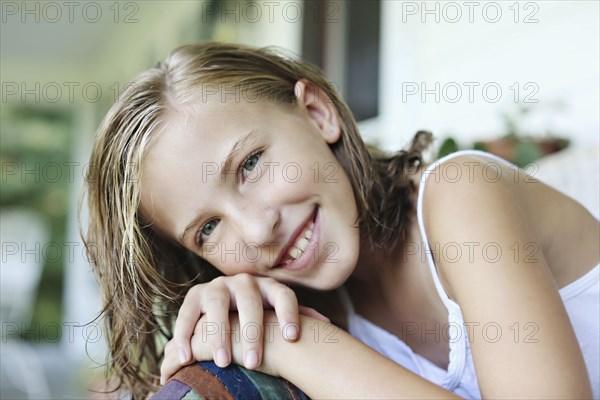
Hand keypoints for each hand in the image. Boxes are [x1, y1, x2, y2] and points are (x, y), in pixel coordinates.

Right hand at [160, 274, 327, 383]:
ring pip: (217, 305)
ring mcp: (217, 287)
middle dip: (252, 332)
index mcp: (268, 287)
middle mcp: (243, 282)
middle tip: (255, 362)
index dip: (289, 313)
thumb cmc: (259, 314)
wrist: (224, 303)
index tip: (292, 337)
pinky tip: (186, 358)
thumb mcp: (275, 312)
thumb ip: (297, 316)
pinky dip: (184, 334)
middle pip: (249, 302)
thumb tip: (327, 325)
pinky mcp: (194, 296)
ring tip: (224, 362)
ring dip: (219, 333)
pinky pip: (186, 314)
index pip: (283, 294)